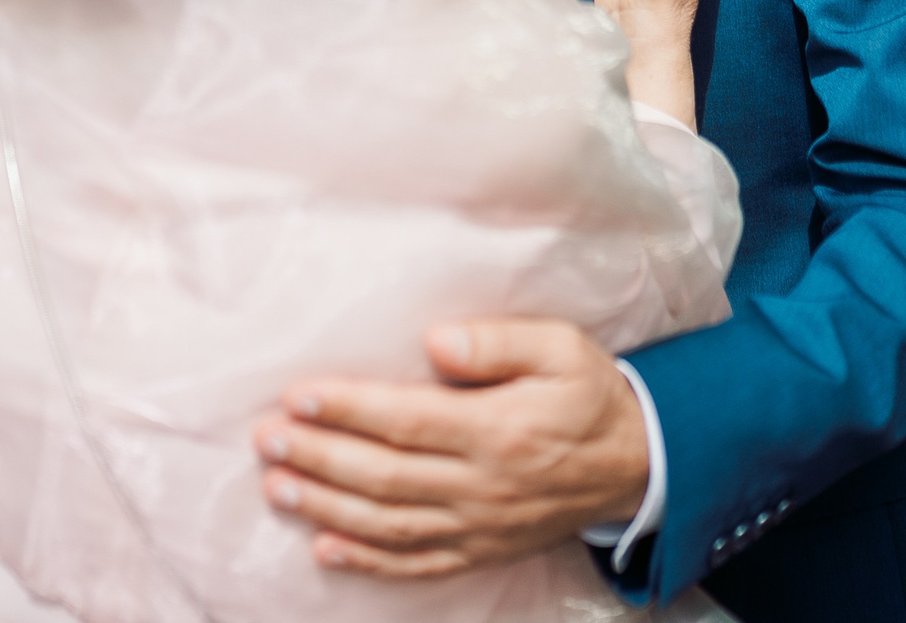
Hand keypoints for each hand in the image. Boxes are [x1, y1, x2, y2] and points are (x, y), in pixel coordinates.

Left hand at [254, 318, 649, 577]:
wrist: (638, 464)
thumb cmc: (590, 395)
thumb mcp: (562, 348)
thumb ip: (499, 341)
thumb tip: (436, 340)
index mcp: (499, 430)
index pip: (408, 421)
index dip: (349, 410)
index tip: (298, 395)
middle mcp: (483, 485)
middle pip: (386, 476)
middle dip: (319, 458)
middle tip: (267, 440)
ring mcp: (479, 525)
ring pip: (390, 524)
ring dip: (327, 508)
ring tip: (277, 486)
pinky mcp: (480, 550)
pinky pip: (417, 564)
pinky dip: (367, 561)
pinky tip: (325, 548)